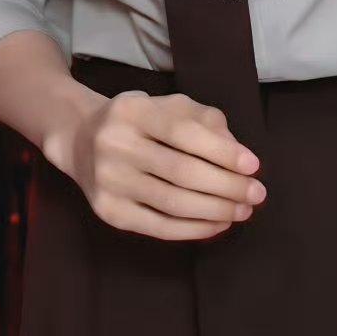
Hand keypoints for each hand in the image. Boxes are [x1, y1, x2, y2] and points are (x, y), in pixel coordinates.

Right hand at [66, 90, 265, 241]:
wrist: (80, 139)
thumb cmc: (138, 122)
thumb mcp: (167, 106)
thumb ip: (204, 121)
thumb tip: (238, 155)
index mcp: (132, 110)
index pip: (183, 133)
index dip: (222, 151)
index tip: (254, 165)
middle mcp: (114, 144)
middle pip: (182, 172)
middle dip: (227, 186)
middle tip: (256, 194)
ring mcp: (108, 180)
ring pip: (173, 203)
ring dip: (216, 210)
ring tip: (242, 211)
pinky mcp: (108, 211)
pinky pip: (159, 227)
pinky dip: (195, 229)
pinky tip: (217, 224)